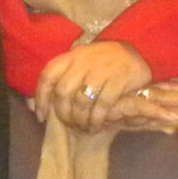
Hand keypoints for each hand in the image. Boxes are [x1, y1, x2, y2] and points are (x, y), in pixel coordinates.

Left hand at [35, 41, 156, 133]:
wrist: (139, 50)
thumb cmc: (104, 61)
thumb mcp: (82, 62)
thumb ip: (63, 77)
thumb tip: (38, 104)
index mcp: (71, 56)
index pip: (48, 76)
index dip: (41, 98)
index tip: (41, 116)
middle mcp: (83, 63)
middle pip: (63, 92)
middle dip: (63, 113)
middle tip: (69, 124)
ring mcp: (100, 72)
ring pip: (81, 102)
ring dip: (80, 119)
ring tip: (83, 127)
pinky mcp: (117, 82)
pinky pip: (101, 106)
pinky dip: (96, 120)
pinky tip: (95, 126)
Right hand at [99, 76, 177, 131]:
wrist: (74, 96)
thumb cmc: (100, 105)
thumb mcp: (129, 114)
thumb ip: (147, 118)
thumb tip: (169, 124)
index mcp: (149, 86)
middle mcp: (146, 88)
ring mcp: (136, 93)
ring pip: (166, 95)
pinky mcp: (124, 103)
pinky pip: (144, 107)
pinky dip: (159, 112)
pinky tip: (175, 116)